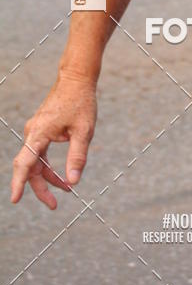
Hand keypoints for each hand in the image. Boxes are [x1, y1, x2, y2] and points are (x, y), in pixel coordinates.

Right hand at [11, 73, 96, 208]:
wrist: (77, 79)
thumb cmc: (81, 102)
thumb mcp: (84, 131)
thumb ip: (77, 156)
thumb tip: (74, 180)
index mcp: (39, 133)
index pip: (25, 163)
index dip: (19, 183)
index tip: (15, 200)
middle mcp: (33, 132)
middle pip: (30, 167)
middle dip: (41, 187)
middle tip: (54, 205)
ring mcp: (36, 131)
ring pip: (36, 161)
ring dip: (49, 177)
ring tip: (67, 189)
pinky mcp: (42, 129)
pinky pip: (41, 153)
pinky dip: (49, 165)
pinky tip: (63, 174)